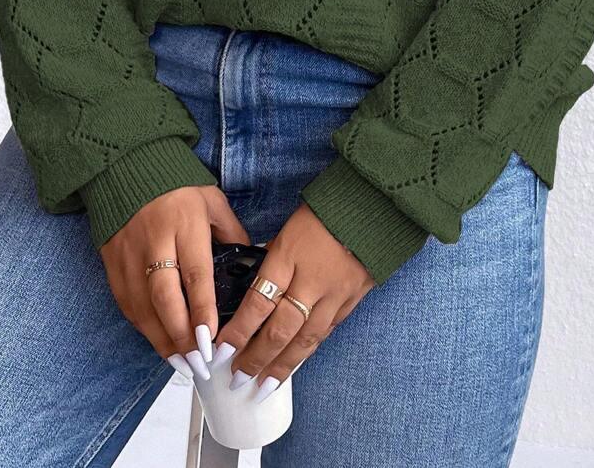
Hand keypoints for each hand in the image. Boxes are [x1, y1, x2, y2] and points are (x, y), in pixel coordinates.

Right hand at [99, 184, 249, 379]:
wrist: (125, 168)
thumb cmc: (175, 185)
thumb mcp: (211, 200)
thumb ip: (230, 232)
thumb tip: (251, 263)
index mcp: (184, 222)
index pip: (194, 273)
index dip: (201, 309)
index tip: (210, 338)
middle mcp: (154, 241)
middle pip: (165, 296)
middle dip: (181, 334)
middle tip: (198, 361)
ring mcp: (129, 254)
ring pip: (143, 306)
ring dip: (162, 340)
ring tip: (183, 364)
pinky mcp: (112, 263)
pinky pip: (127, 304)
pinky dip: (144, 328)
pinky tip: (160, 344)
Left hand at [212, 201, 375, 401]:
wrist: (370, 206)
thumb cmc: (323, 212)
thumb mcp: (286, 229)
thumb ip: (271, 259)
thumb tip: (253, 284)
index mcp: (288, 257)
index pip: (258, 303)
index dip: (238, 332)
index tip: (222, 350)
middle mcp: (311, 281)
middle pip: (280, 330)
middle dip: (256, 359)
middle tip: (238, 379)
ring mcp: (334, 294)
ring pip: (305, 340)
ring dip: (282, 367)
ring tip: (264, 387)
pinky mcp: (351, 300)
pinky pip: (326, 332)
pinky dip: (308, 350)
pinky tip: (294, 363)